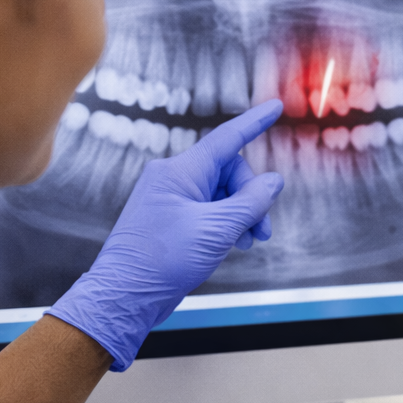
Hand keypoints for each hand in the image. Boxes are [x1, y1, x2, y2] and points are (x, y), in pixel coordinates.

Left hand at [46, 100, 284, 370]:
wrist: (126, 295)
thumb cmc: (164, 260)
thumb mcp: (218, 229)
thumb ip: (251, 202)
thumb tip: (273, 181)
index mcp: (180, 171)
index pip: (227, 138)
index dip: (255, 122)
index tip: (276, 107)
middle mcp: (172, 178)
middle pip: (229, 173)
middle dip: (252, 198)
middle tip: (263, 231)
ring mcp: (169, 198)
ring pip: (220, 193)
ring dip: (241, 215)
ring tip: (248, 242)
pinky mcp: (169, 218)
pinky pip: (207, 209)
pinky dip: (225, 223)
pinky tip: (230, 244)